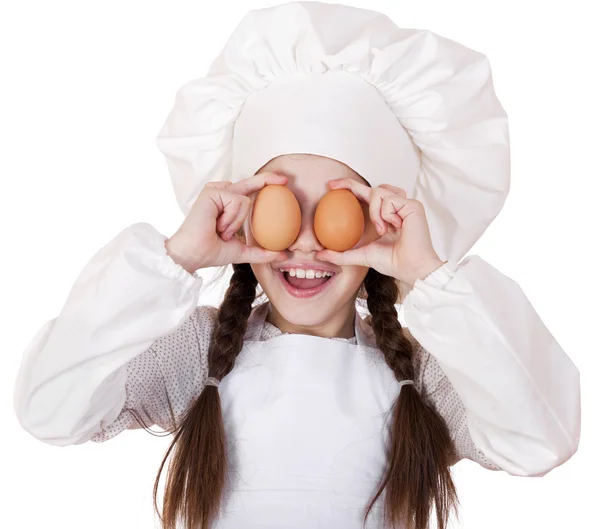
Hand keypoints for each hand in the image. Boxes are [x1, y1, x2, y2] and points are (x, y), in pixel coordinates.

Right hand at [165, 173, 288, 272]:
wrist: (194, 254)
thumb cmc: (211, 251)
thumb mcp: (242, 251)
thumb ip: (262, 252)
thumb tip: (284, 256)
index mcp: (227, 205)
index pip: (248, 192)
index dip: (265, 185)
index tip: (283, 184)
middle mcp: (221, 195)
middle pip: (249, 183)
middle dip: (268, 179)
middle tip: (285, 181)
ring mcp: (216, 191)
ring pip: (245, 200)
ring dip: (237, 222)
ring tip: (221, 231)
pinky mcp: (212, 191)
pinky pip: (237, 201)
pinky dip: (231, 218)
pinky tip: (217, 226)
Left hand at [315, 178, 445, 286]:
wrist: (410, 268)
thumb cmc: (392, 262)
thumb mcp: (361, 255)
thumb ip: (341, 254)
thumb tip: (319, 255)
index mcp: (384, 215)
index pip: (366, 196)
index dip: (350, 187)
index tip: (331, 186)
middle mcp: (395, 207)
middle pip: (371, 187)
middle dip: (350, 184)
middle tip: (332, 186)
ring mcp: (404, 204)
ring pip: (379, 191)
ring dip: (375, 211)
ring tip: (382, 229)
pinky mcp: (412, 204)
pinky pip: (389, 200)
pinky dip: (387, 214)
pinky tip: (396, 227)